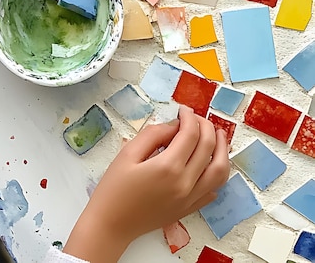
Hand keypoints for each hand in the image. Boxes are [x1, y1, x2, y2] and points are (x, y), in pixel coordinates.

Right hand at [63, 106, 229, 262]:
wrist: (111, 223)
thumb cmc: (114, 187)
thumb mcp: (128, 153)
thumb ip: (153, 135)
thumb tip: (174, 126)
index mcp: (168, 167)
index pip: (190, 134)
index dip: (189, 117)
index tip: (183, 109)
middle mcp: (185, 183)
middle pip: (208, 148)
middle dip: (206, 127)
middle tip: (197, 118)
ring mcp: (191, 199)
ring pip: (220, 171)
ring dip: (222, 150)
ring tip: (217, 136)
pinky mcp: (190, 209)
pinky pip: (213, 189)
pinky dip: (216, 172)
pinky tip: (209, 162)